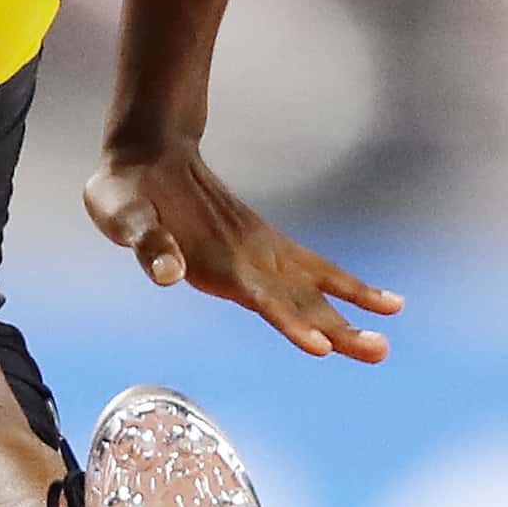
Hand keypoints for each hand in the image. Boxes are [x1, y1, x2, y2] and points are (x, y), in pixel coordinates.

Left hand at [84, 144, 402, 362]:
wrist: (147, 154)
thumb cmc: (126, 192)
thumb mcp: (120, 214)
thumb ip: (147, 243)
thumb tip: (170, 272)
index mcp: (216, 256)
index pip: (262, 297)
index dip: (291, 323)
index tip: (323, 348)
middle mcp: (247, 254)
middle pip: (301, 298)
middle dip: (339, 328)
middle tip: (379, 353)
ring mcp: (259, 248)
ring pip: (314, 287)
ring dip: (350, 313)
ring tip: (387, 341)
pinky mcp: (261, 245)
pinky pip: (311, 270)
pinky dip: (343, 288)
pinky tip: (377, 303)